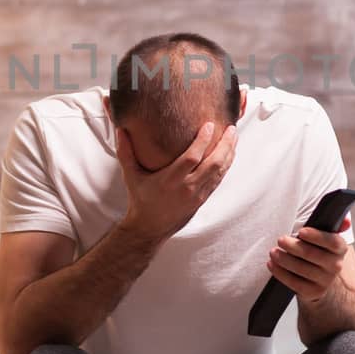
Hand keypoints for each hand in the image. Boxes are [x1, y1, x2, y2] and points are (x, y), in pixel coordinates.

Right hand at [115, 122, 237, 241]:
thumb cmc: (140, 199)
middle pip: (213, 164)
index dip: (203, 141)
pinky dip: (226, 165)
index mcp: (170, 180)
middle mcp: (187, 187)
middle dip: (225, 144)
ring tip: (234, 136)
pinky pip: (219, 180)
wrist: (150, 228)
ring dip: (229, 153)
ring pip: (220, 171)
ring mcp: (198, 194)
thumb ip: (125, 152)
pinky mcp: (203, 199)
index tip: (210, 125)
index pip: (192, 157)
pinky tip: (229, 153)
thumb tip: (120, 129)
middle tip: (231, 128)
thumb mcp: (130, 176)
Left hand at [267, 215, 352, 305]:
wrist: (319, 278)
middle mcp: (336, 265)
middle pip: (312, 255)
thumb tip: (346, 220)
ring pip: (301, 268)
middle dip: (293, 246)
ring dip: (284, 259)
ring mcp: (325, 280)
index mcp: (340, 249)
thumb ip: (332, 226)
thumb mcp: (325, 237)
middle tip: (280, 240)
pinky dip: (281, 273)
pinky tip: (272, 264)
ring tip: (273, 252)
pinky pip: (294, 283)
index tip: (301, 231)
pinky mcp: (313, 292)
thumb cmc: (318, 250)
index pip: (332, 242)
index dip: (316, 236)